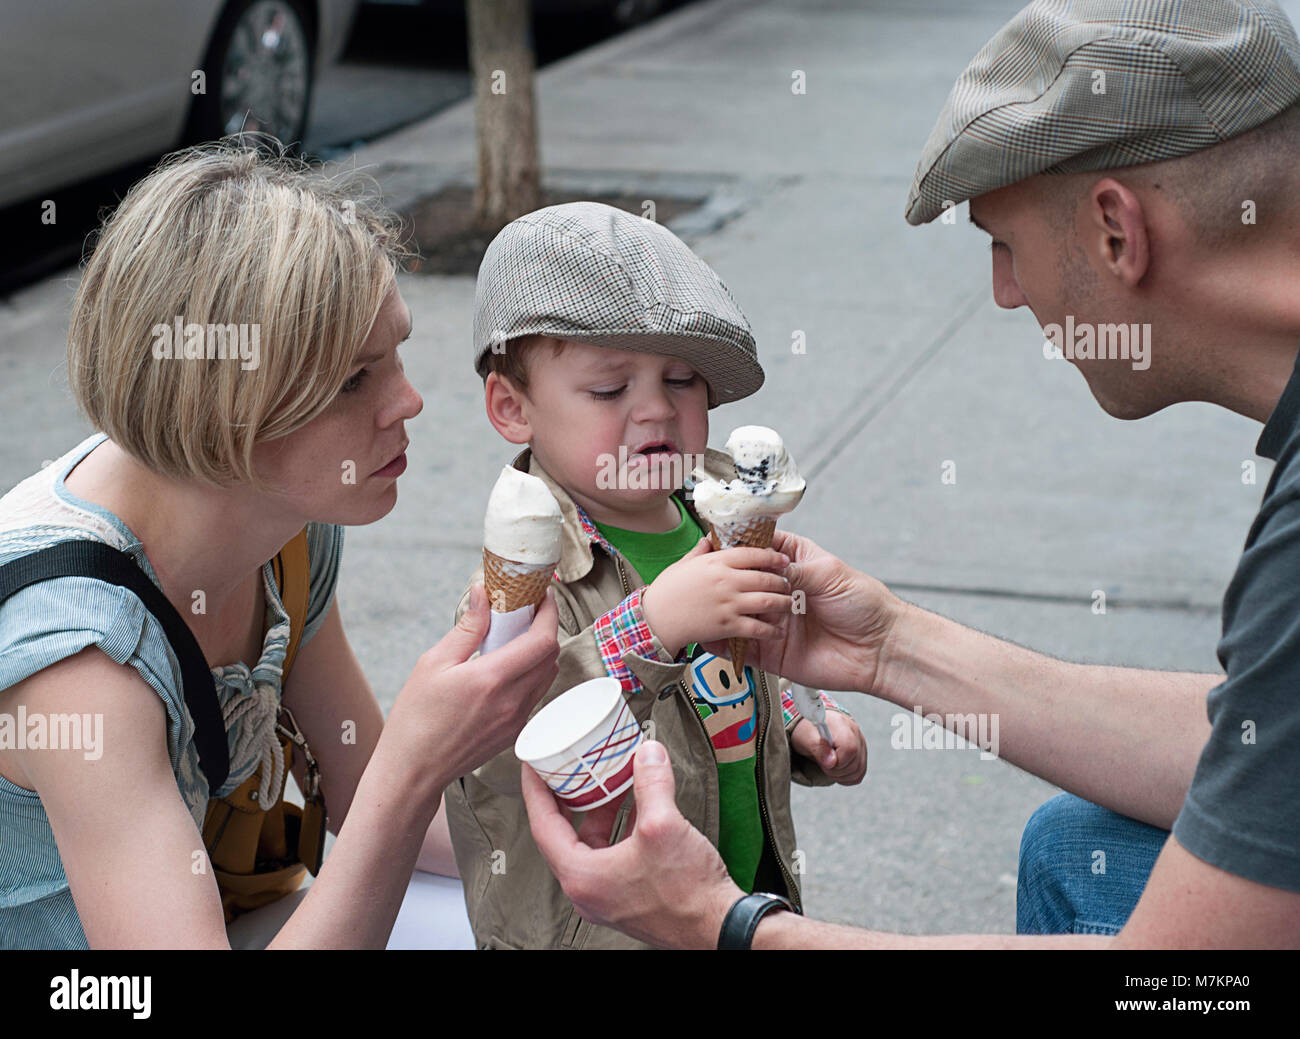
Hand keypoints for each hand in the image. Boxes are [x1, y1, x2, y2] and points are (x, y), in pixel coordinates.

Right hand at [387, 582, 559, 782]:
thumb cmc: (416, 716)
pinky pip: (535, 695)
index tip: (543, 595)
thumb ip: (468, 627)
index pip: (543, 639)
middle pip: (551, 655)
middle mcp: (512, 701)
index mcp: (492, 679)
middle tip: (528, 613)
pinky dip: (531, 675)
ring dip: (540, 652)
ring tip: (516, 639)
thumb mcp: (433, 662)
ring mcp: (517, 720)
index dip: (550, 612)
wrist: (414, 770)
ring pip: (547, 676)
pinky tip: (507, 669)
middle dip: (545, 627)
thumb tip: (484, 593)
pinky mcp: (515, 732)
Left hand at [521, 740, 742, 949]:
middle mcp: (588, 890)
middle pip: (563, 834)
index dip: (535, 790)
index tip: (534, 766)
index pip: (542, 824)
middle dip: (568, 797)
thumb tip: (646, 754)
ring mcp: (607, 896)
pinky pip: (610, 854)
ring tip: (609, 782)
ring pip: (590, 844)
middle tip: (569, 770)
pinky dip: (617, 828)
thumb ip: (651, 783)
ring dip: (597, 811)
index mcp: (582, 876)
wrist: (719, 927)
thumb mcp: (664, 826)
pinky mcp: (628, 896)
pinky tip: (637, 808)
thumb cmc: (687, 894)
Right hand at [641, 536, 791, 657]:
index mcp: (716, 562)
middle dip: (781, 580)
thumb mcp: (682, 564)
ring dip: (782, 602)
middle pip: (765, 576)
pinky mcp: (727, 625)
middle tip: (788, 583)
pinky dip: (771, 630)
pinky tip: (778, 631)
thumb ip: (699, 552)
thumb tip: (708, 540)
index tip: (783, 559)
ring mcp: (728, 603)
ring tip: (788, 604)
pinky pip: (757, 627)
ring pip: (767, 600)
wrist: (655, 620)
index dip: (772, 555)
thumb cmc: (666, 591)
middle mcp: (725, 580)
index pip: (752, 553)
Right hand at [702, 529, 900, 694]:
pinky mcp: (773, 651)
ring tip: (701, 606)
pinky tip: (710, 636)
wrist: (879, 649)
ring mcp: (776, 623)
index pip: (763, 551)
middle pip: (746, 584)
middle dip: (727, 581)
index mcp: (797, 566)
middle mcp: (783, 594)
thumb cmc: (864, 604)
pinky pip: (742, 648)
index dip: (743, 547)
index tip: (721, 542)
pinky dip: (725, 644)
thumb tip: (764, 567)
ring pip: (739, 615)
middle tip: (709, 578)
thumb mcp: (828, 574)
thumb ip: (792, 570)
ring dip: (722, 612)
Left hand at [790, 710, 866, 784]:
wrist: (810, 728)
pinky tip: (836, 771)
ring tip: (828, 766)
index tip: (825, 762)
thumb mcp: (806, 738)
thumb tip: (832, 763)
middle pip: (855, 763)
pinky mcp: (861, 752)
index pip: (849, 749)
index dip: (837, 762)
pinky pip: (859, 773)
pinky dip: (847, 777)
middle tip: (823, 764)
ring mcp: (860, 742)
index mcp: (840, 724)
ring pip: (859, 770)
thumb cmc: (806, 731)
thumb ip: (818, 749)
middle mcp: (854, 732)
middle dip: (836, 771)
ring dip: (841, 775)